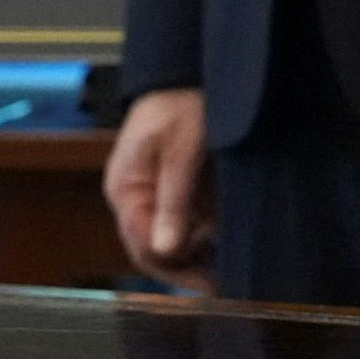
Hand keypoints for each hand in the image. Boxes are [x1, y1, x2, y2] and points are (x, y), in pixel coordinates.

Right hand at [102, 87, 214, 287]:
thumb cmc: (181, 104)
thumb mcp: (182, 150)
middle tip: (226, 284)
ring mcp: (152, 197)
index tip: (212, 282)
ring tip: (232, 264)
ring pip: (172, 242)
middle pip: (156, 252)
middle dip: (189, 268)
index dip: (177, 269)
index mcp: (126, 191)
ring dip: (199, 254)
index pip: (144, 248)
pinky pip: (185, 225)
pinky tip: (227, 242)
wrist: (187, 74)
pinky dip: (205, 235)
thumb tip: (165, 250)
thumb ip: (174, 199)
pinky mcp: (171, 191)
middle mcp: (134, 200)